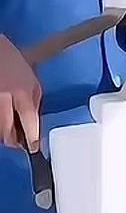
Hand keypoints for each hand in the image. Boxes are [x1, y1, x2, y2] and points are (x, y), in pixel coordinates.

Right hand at [0, 35, 40, 151]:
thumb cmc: (15, 65)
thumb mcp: (33, 82)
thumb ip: (35, 103)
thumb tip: (35, 125)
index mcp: (21, 92)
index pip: (29, 121)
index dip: (32, 138)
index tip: (34, 147)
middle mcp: (3, 99)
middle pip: (6, 132)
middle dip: (14, 142)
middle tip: (20, 143)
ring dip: (5, 135)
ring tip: (13, 133)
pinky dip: (0, 127)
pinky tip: (5, 123)